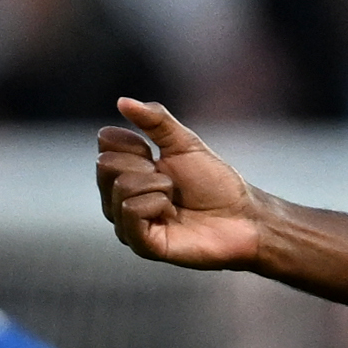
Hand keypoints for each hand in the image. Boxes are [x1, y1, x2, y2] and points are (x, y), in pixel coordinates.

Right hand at [95, 98, 274, 271]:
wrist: (242, 216)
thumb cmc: (215, 183)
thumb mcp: (185, 143)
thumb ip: (155, 121)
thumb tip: (122, 101)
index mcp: (126, 171)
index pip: (105, 142)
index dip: (136, 143)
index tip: (161, 157)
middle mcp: (119, 198)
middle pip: (106, 165)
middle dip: (146, 166)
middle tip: (172, 182)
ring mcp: (128, 224)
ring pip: (121, 188)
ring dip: (158, 186)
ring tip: (175, 199)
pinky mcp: (141, 245)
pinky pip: (130, 213)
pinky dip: (156, 204)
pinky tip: (172, 212)